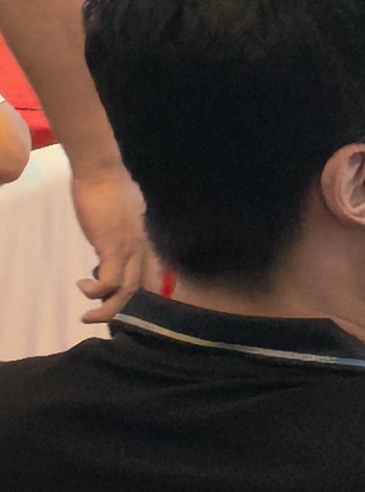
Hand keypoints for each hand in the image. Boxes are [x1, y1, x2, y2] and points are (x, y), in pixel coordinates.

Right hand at [69, 154, 151, 323]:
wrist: (103, 171)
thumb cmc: (113, 188)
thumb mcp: (127, 215)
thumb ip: (127, 231)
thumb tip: (119, 242)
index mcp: (147, 241)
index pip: (155, 276)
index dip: (146, 297)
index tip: (133, 311)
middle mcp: (143, 248)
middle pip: (142, 290)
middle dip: (123, 312)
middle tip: (103, 321)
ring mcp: (130, 248)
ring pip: (126, 292)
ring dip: (106, 311)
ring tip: (88, 316)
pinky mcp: (112, 246)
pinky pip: (108, 281)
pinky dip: (94, 291)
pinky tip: (82, 286)